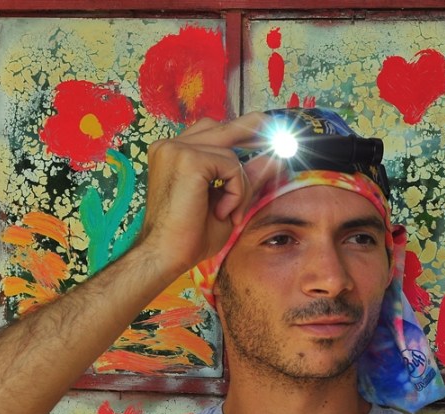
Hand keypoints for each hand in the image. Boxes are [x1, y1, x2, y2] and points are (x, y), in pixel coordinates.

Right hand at [138, 112, 282, 276]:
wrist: (167, 254)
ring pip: (231, 153)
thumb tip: (275, 158)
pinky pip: (231, 166)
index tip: (265, 129)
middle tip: (278, 134)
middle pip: (222, 127)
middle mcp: (170, 145)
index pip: (212, 132)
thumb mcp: (227, 202)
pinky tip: (223, 212)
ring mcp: (176, 149)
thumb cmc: (190, 235)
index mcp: (172, 154)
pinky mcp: (188, 159)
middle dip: (253, 129)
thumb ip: (246, 178)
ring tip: (230, 213)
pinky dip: (236, 191)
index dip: (240, 132)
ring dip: (240, 186)